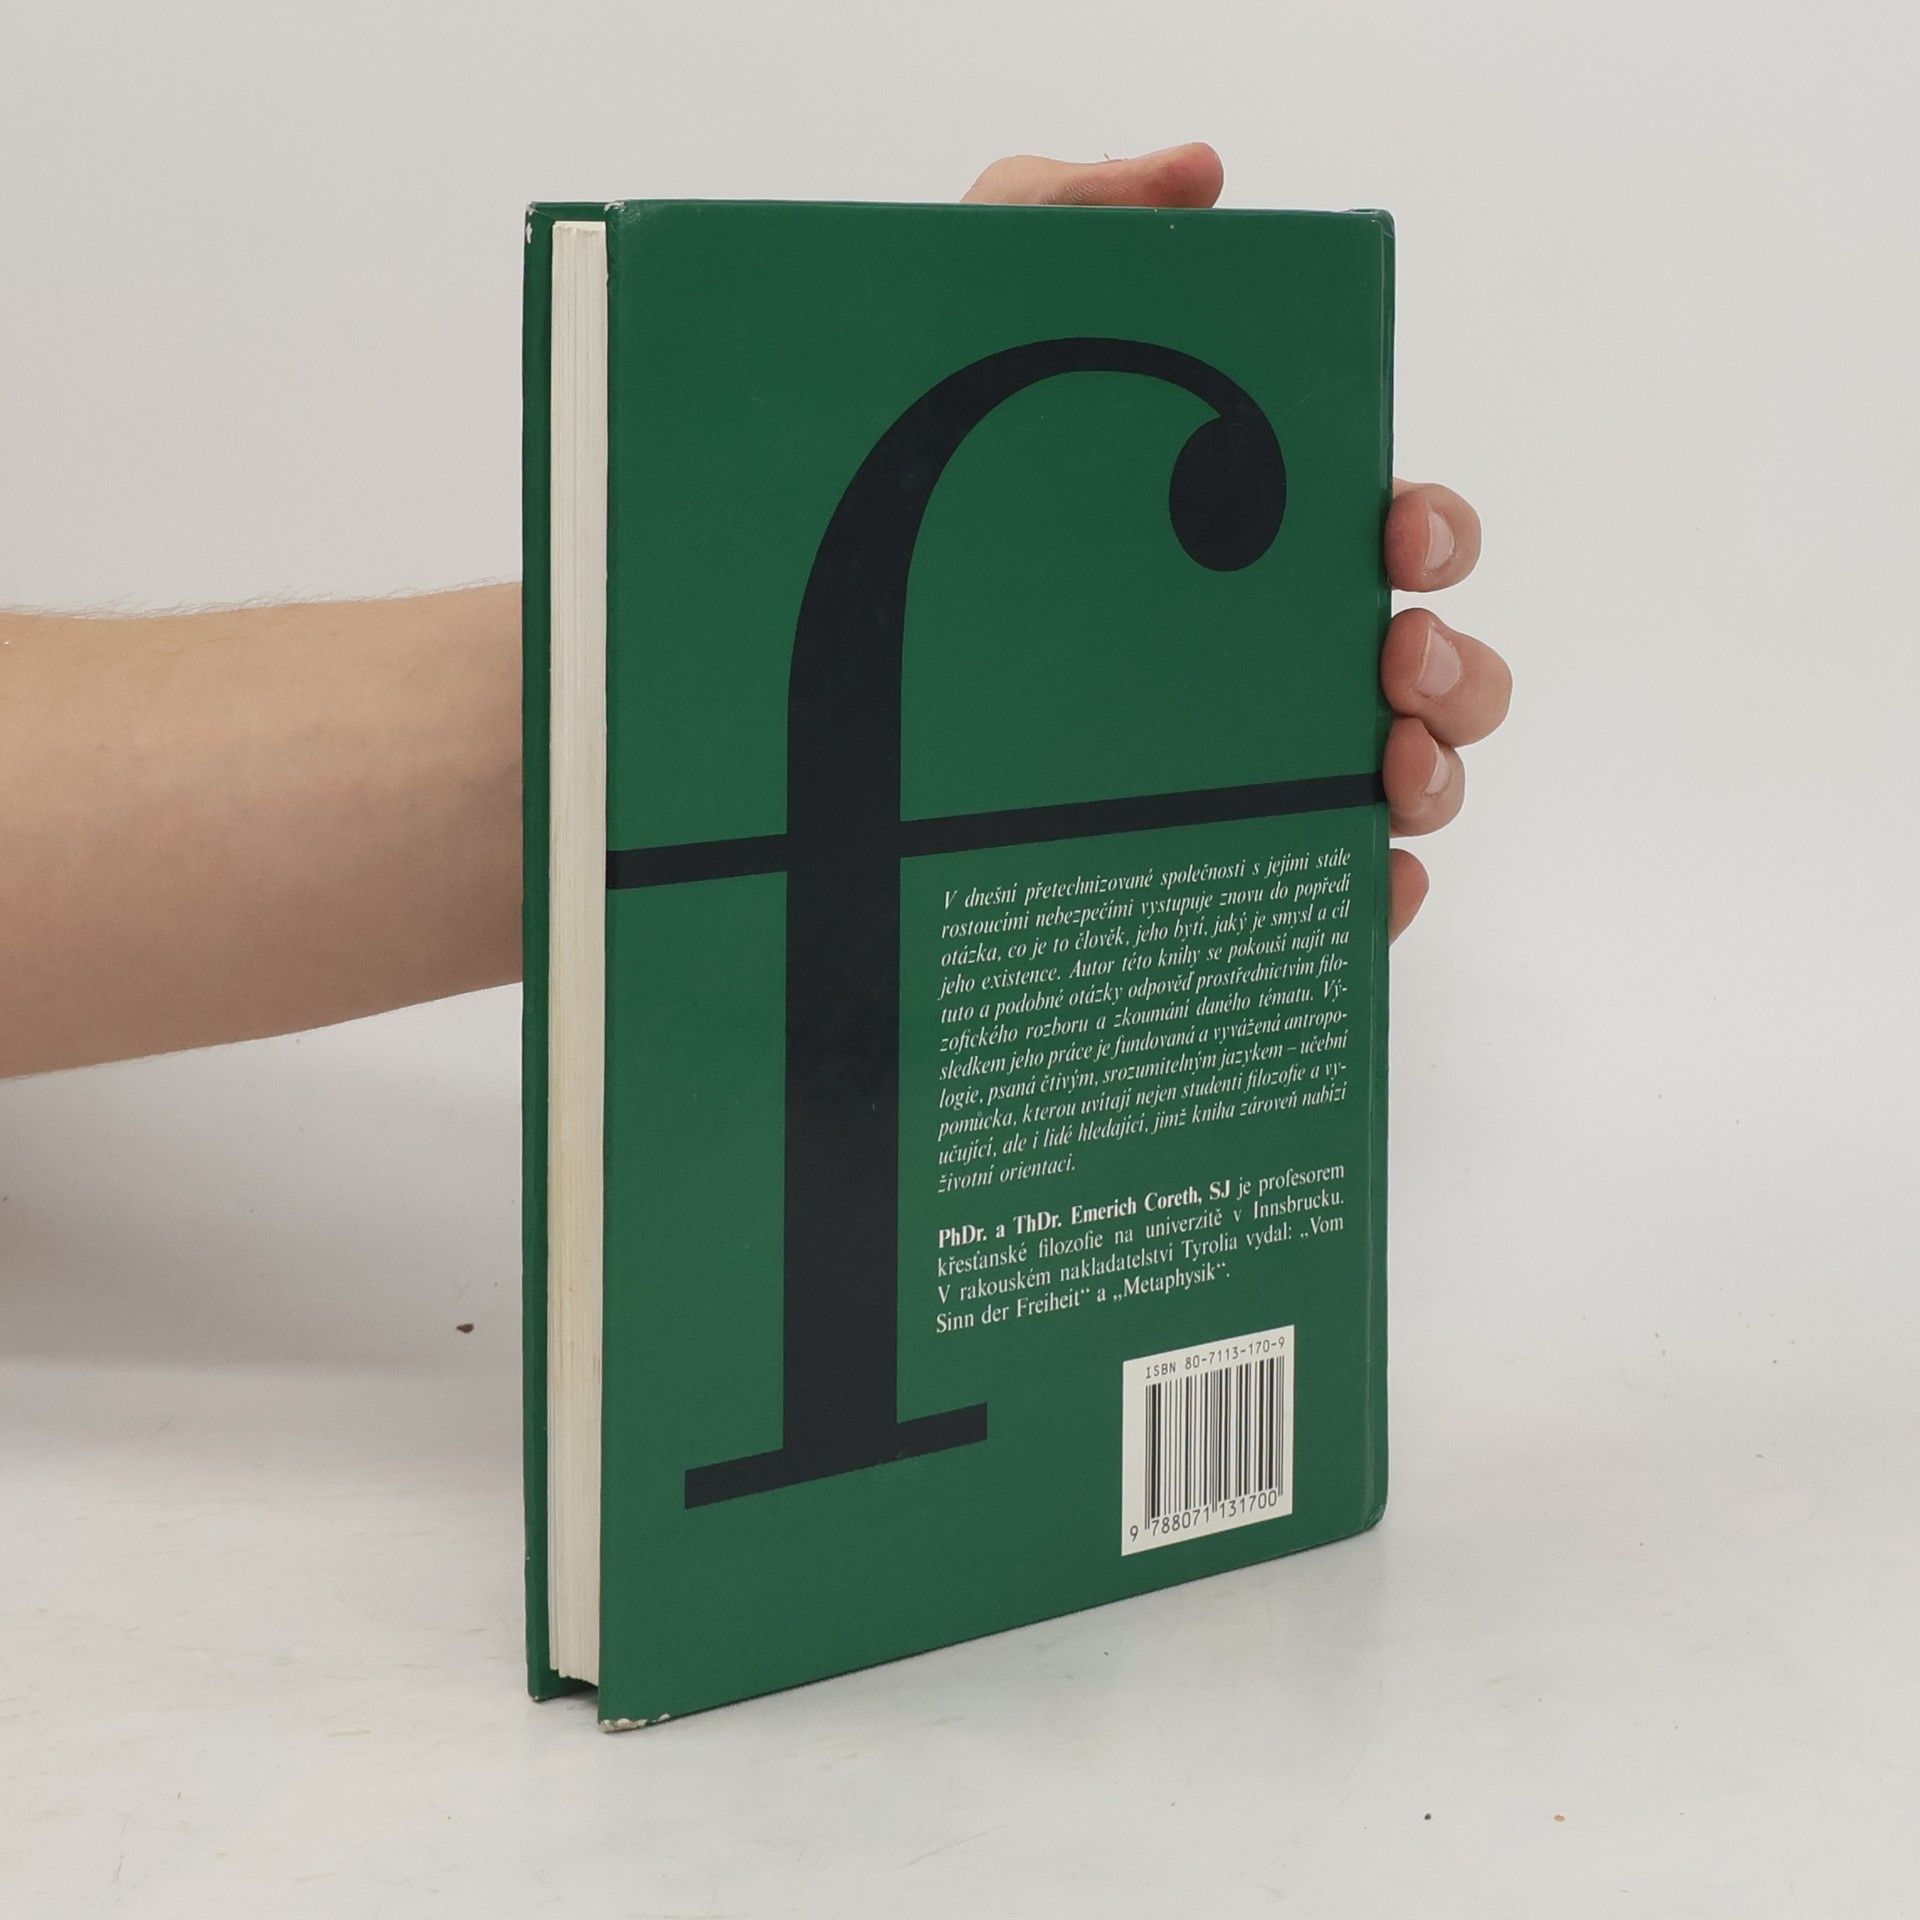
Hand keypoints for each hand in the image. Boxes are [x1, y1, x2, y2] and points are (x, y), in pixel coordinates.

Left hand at [965, 144, 1509, 938]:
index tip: (1394, 533)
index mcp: (1248, 549)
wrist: (788, 663)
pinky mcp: (1201, 869)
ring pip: (1405, 788)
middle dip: (1458, 666)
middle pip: (1436, 673)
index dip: (1432, 534)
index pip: (1394, 538)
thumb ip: (1071, 214)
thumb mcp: (967, 322)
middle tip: (1394, 656)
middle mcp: (1266, 663)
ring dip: (1437, 778)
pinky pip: (1322, 900)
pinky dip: (1372, 901)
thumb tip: (1201, 176)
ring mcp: (1243, 772)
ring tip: (1386, 769)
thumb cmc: (895, 486)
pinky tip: (1364, 887)